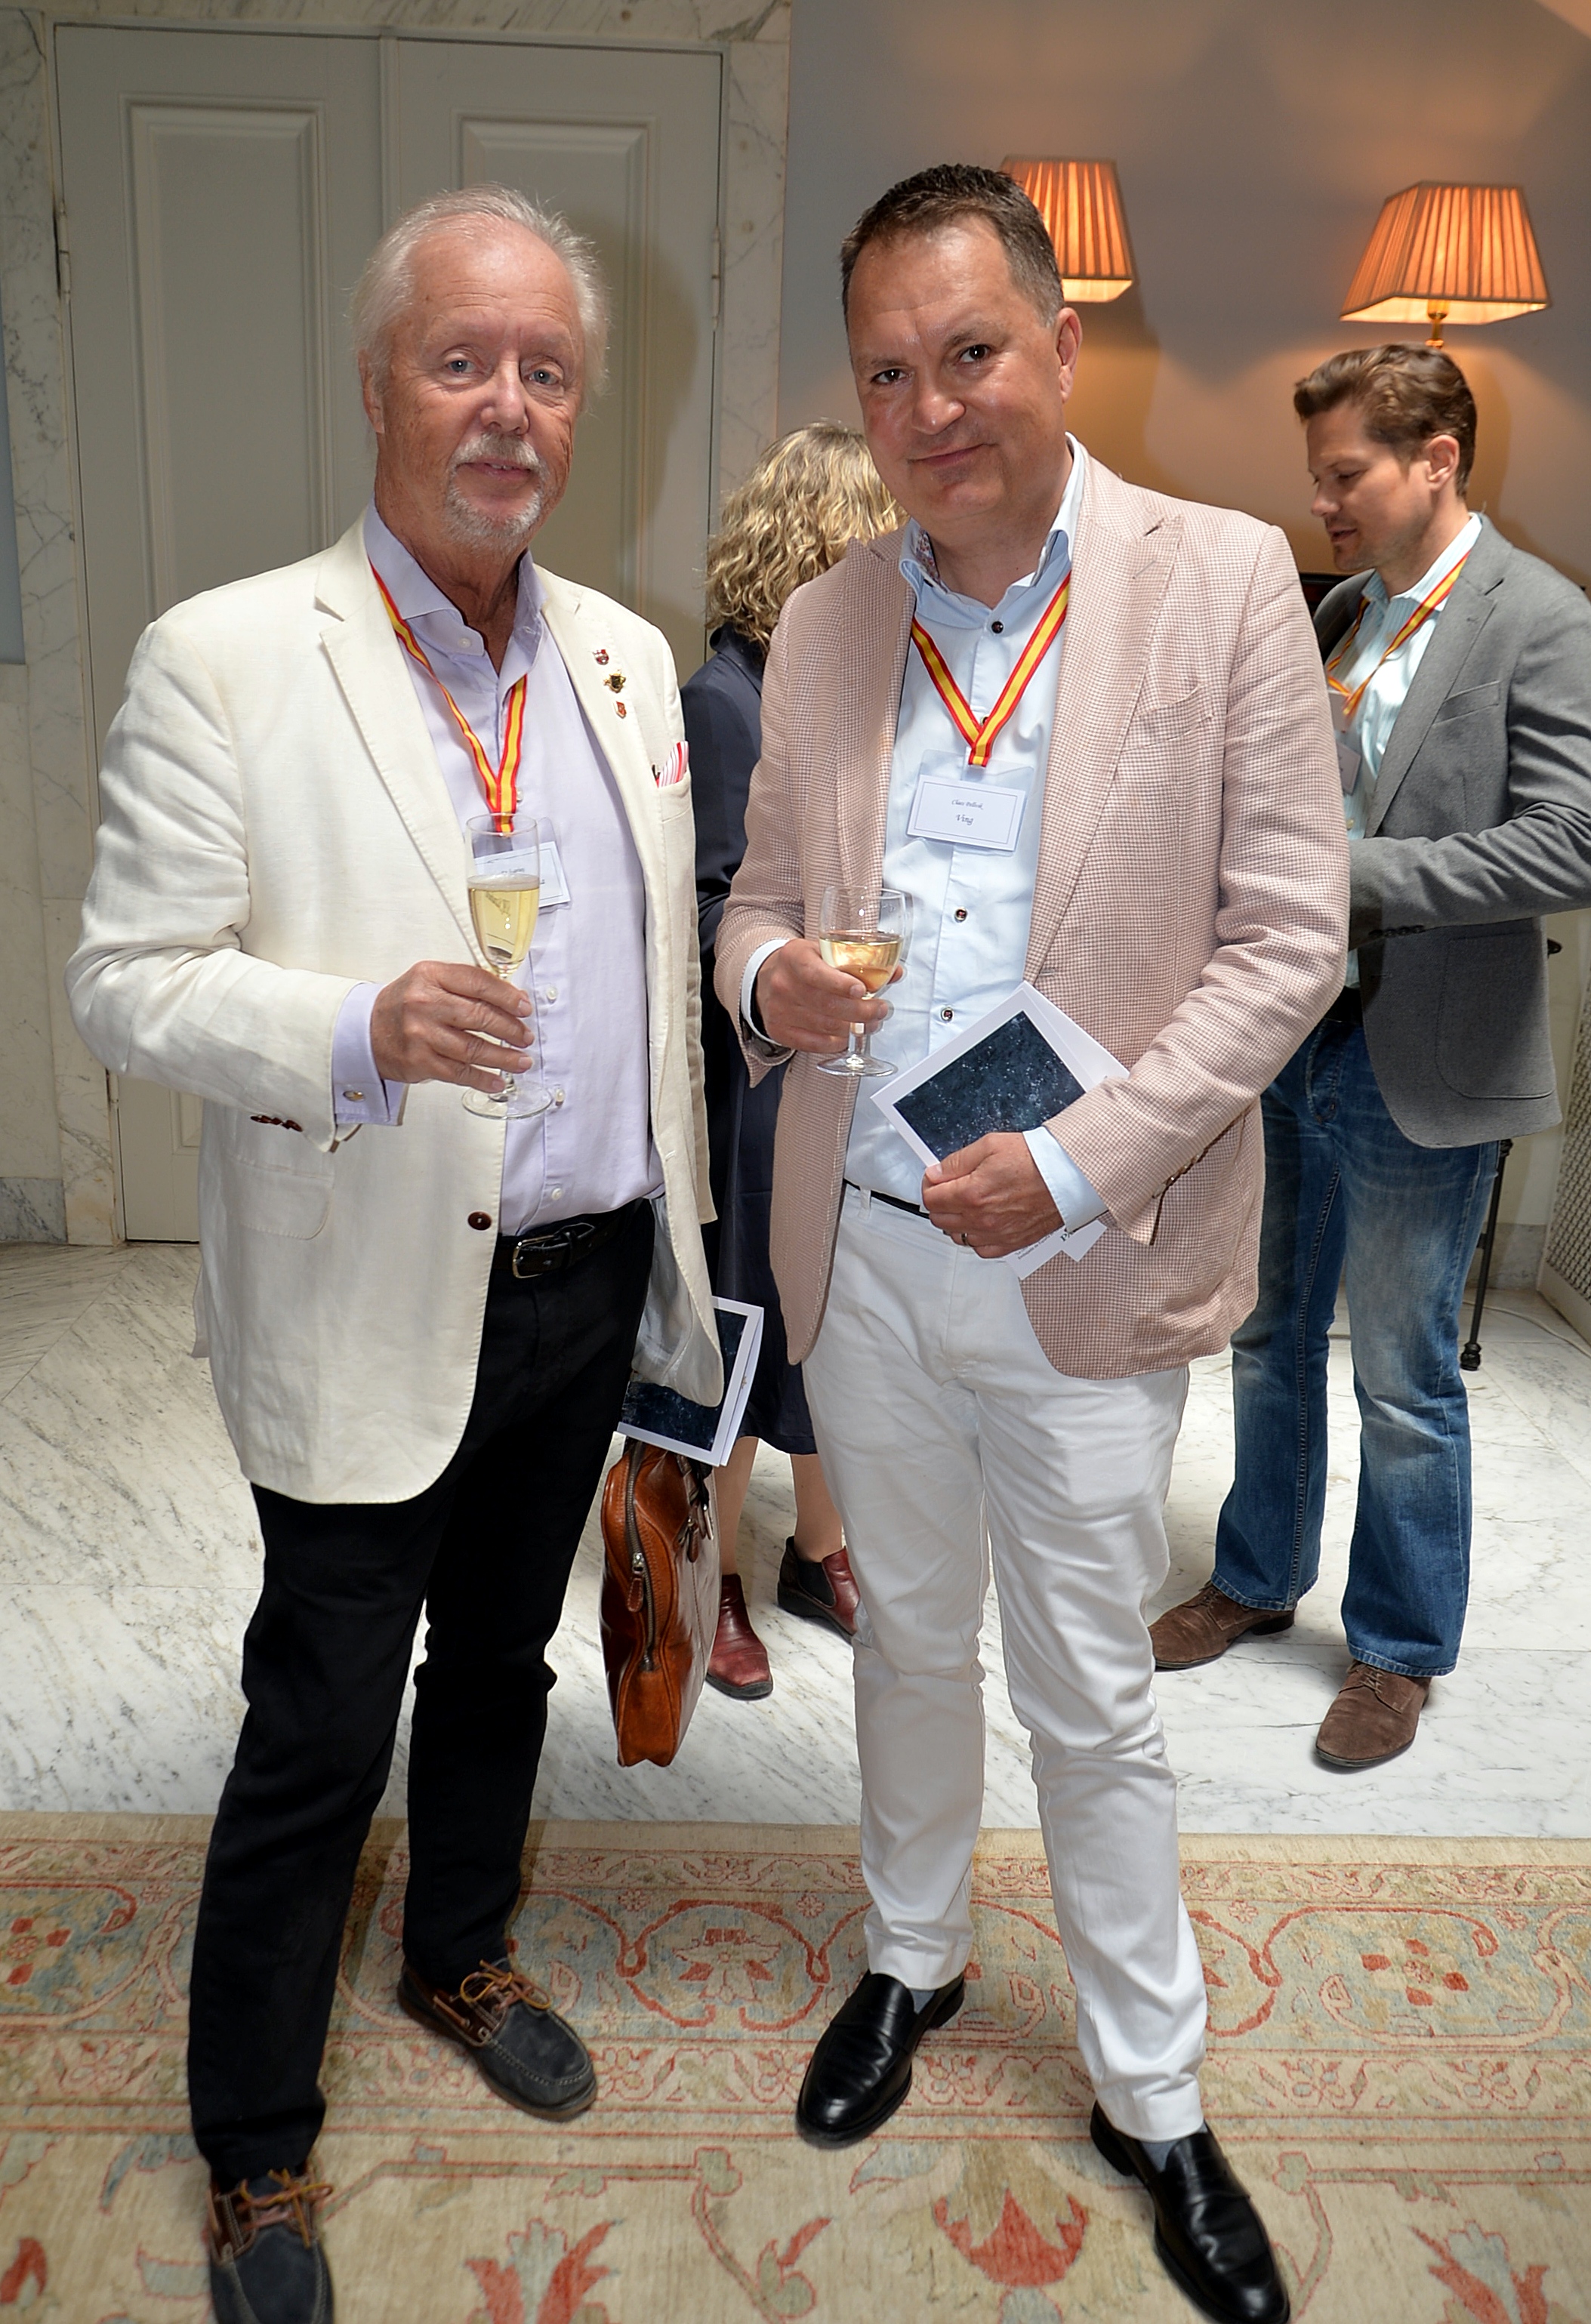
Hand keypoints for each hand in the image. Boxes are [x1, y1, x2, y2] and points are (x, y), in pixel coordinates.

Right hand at [370, 962, 532, 1092]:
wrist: (366, 1031)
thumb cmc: (404, 1004)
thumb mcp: (429, 981)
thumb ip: (465, 985)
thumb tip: (511, 998)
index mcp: (430, 976)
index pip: (478, 982)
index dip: (507, 996)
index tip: (525, 1007)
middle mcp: (424, 1003)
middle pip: (479, 1016)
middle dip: (510, 1029)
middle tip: (526, 1037)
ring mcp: (421, 1034)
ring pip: (473, 1048)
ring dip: (504, 1057)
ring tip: (522, 1060)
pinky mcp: (419, 1061)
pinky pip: (459, 1072)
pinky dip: (482, 1079)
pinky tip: (498, 1081)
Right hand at [755, 938, 899, 1053]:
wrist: (768, 979)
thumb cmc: (803, 965)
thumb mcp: (824, 951)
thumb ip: (858, 960)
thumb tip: (895, 972)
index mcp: (794, 957)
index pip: (816, 973)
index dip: (840, 984)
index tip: (861, 989)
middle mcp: (783, 984)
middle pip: (827, 1004)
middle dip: (861, 1010)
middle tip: (880, 1010)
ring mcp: (779, 1010)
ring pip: (826, 1026)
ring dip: (854, 1028)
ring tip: (870, 1022)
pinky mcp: (780, 1031)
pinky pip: (815, 1043)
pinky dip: (837, 1042)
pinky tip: (848, 1034)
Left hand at [921, 1133, 1061, 1258]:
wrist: (1067, 1175)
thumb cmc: (1035, 1159)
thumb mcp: (989, 1145)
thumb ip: (956, 1162)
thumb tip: (937, 1173)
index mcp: (972, 1193)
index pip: (931, 1199)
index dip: (929, 1185)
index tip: (935, 1178)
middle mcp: (981, 1218)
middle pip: (940, 1219)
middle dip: (939, 1202)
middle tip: (949, 1188)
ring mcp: (995, 1233)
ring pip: (957, 1236)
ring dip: (956, 1220)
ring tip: (967, 1203)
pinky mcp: (1011, 1242)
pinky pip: (981, 1249)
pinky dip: (976, 1237)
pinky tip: (982, 1222)